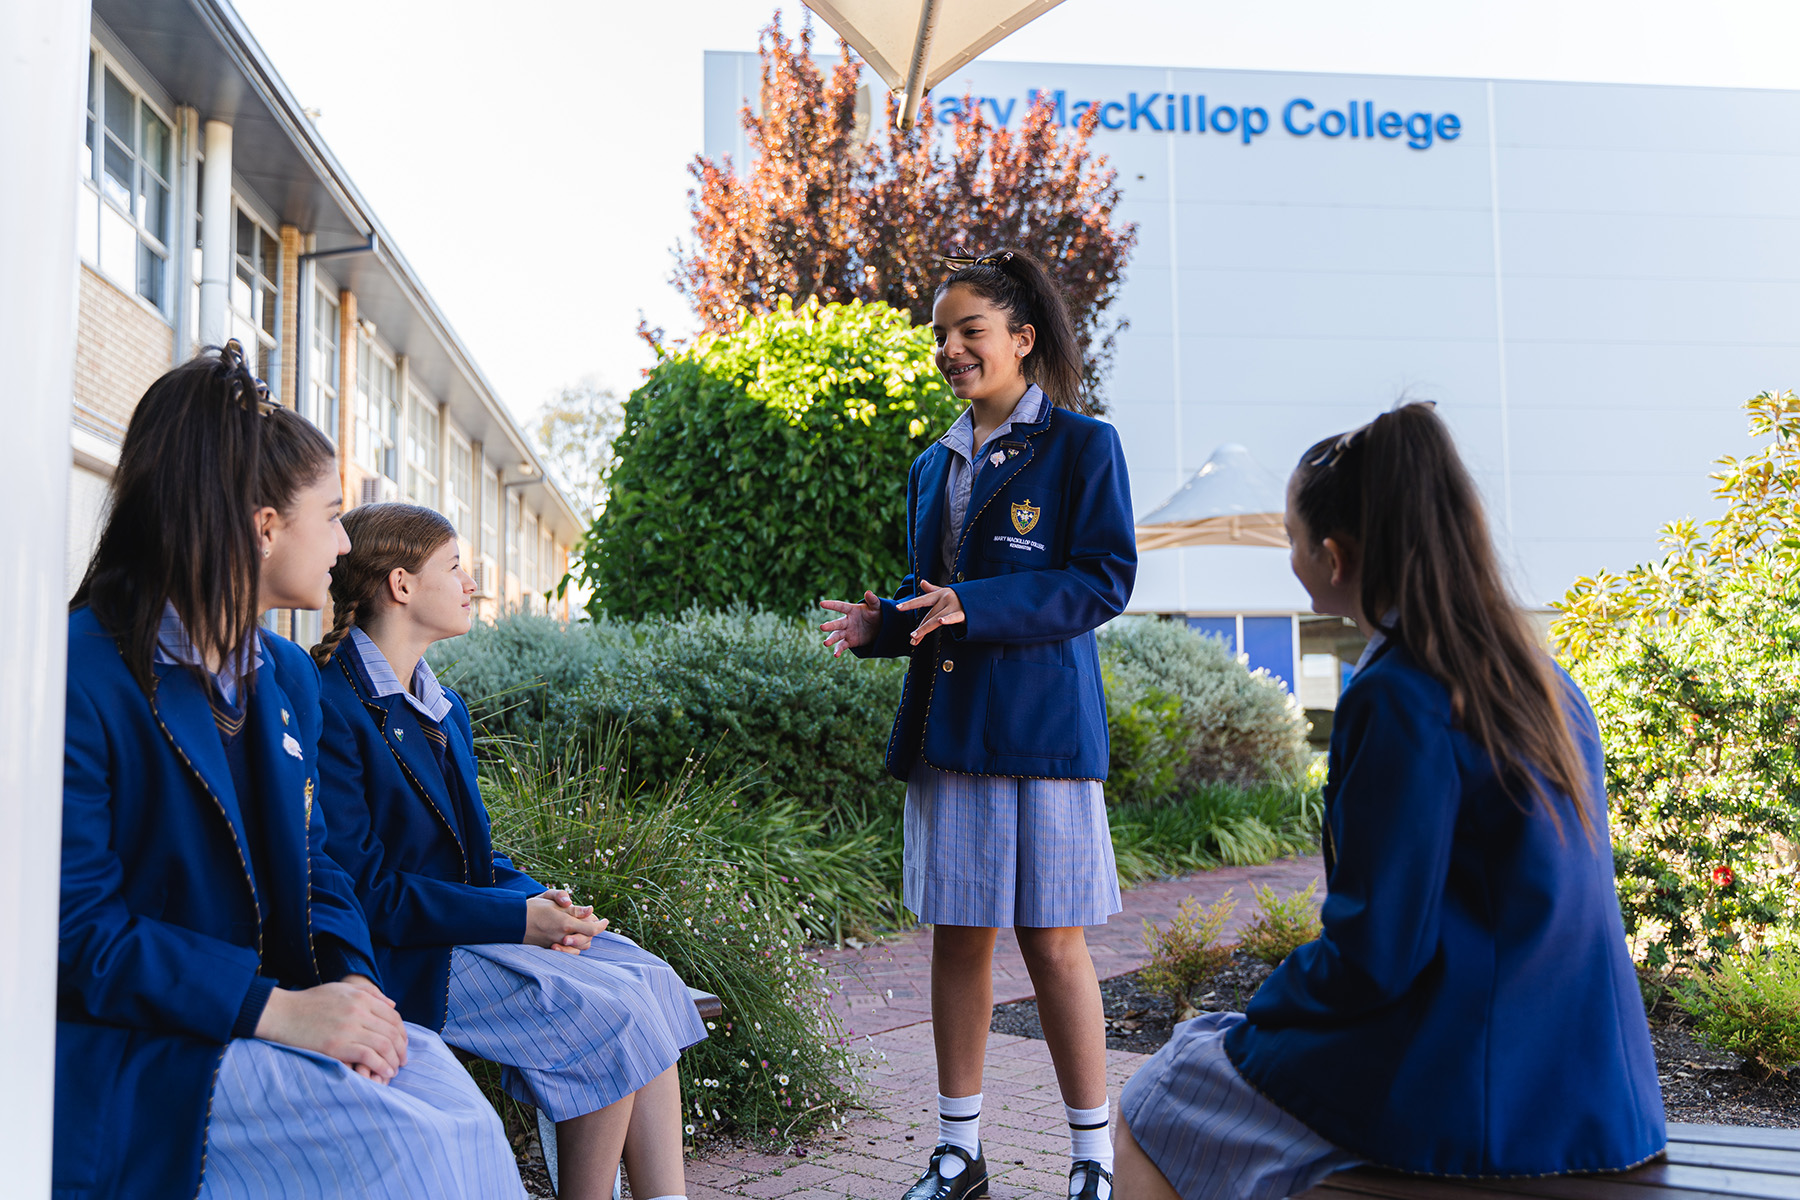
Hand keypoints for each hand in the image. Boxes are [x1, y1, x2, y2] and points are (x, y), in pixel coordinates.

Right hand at [255, 980, 408, 1083]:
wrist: (282, 1013)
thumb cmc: (310, 1002)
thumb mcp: (342, 988)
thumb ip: (369, 994)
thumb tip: (392, 1005)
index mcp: (361, 997)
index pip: (393, 1017)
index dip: (402, 1033)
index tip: (402, 1045)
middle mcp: (359, 1011)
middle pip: (391, 1032)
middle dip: (401, 1049)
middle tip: (402, 1061)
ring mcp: (348, 1028)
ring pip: (384, 1045)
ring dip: (393, 1060)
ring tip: (394, 1070)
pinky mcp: (337, 1046)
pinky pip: (368, 1056)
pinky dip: (381, 1066)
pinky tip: (384, 1073)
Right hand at [526, 894, 605, 954]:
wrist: (511, 921)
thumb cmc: (532, 907)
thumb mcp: (551, 899)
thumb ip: (572, 906)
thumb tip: (589, 910)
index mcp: (565, 922)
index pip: (592, 929)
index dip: (601, 925)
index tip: (605, 921)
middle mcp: (561, 936)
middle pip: (587, 940)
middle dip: (592, 932)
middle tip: (593, 922)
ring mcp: (555, 945)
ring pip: (578, 949)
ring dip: (583, 941)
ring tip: (582, 931)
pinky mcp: (548, 950)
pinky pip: (567, 954)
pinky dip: (573, 949)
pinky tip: (571, 941)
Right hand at [819, 591, 880, 656]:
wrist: (880, 628)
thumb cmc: (877, 614)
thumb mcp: (877, 607)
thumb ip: (872, 600)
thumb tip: (868, 592)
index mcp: (851, 610)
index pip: (840, 606)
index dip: (831, 605)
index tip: (821, 604)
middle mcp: (847, 621)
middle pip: (837, 623)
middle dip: (829, 626)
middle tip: (822, 627)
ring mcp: (847, 632)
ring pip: (836, 635)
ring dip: (831, 639)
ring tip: (825, 643)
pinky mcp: (849, 641)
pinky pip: (842, 646)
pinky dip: (838, 650)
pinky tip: (836, 655)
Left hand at [895, 580, 964, 644]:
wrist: (984, 597)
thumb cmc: (963, 596)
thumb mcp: (947, 591)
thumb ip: (933, 589)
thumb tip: (922, 582)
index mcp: (940, 594)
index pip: (922, 600)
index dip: (909, 604)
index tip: (897, 608)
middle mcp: (945, 599)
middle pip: (928, 616)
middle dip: (919, 628)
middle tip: (911, 638)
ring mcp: (954, 605)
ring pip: (935, 619)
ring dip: (924, 629)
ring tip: (914, 637)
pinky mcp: (963, 613)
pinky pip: (953, 617)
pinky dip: (947, 619)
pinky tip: (940, 621)